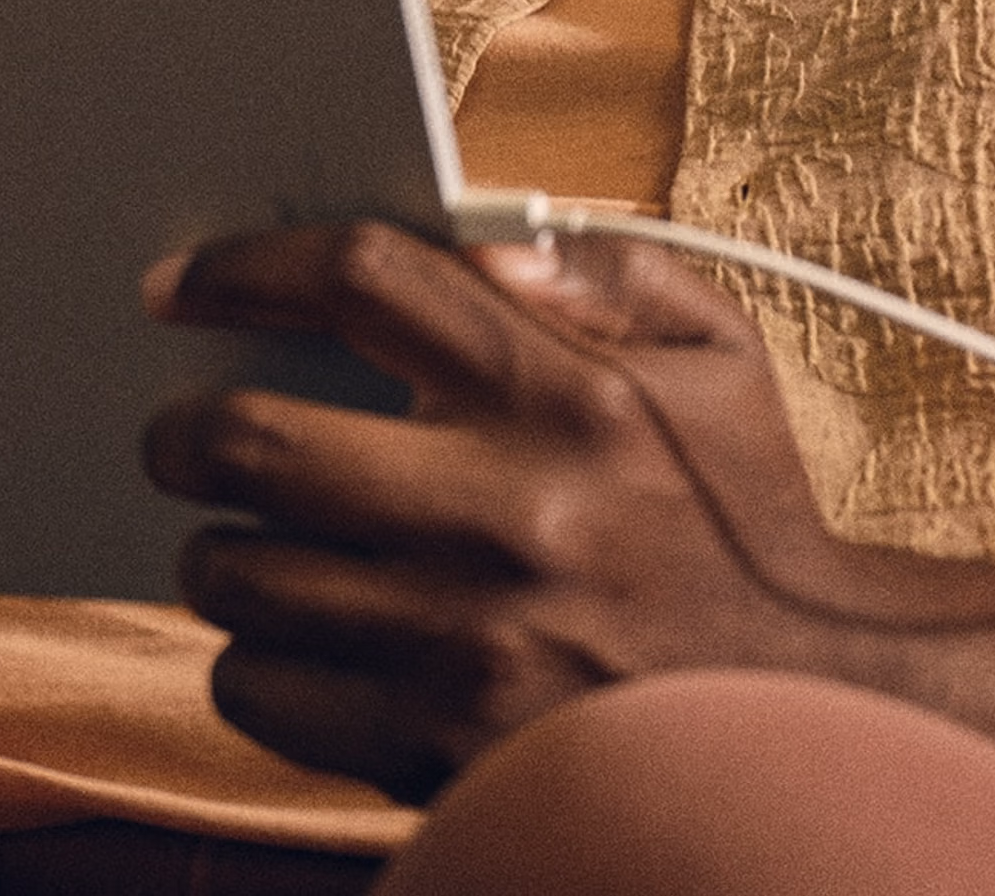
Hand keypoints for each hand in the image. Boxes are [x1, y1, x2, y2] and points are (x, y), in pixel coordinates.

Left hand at [141, 219, 910, 800]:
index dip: (242, 268)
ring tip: (252, 542)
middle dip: (181, 431)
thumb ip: (605, 272)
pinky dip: (252, 663)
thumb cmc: (743, 517)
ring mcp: (466, 639)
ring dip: (218, 552)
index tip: (177, 286)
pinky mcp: (439, 747)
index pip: (360, 278)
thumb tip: (478, 247)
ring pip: (234, 576)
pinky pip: (258, 691)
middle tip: (180, 435)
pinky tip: (302, 641)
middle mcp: (507, 511)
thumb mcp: (717, 356)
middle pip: (248, 440)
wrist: (817, 708)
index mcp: (565, 393)